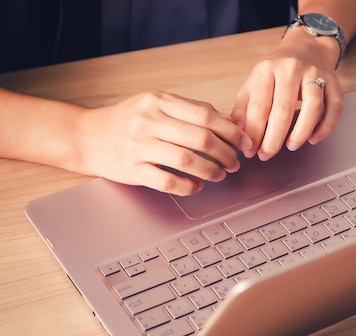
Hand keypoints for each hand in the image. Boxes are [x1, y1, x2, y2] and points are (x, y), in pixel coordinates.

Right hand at [77, 91, 252, 195]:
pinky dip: (187, 186)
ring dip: (211, 171)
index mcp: (159, 101)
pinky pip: (167, 181)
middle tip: (235, 163)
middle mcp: (149, 120)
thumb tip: (228, 122)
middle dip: (226, 154)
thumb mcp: (156, 104)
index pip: (206, 115)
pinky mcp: (132, 169)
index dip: (231, 131)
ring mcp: (139, 145)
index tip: (244, 142)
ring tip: (220, 174)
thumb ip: (190, 110)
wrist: (85, 136)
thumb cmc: (127, 120)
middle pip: (201, 138)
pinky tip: (196, 186)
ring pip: (187, 160)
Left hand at [232, 29, 343, 160]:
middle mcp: (291, 69)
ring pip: (313, 106)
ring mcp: (315, 73)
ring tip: (291, 146)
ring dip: (301, 132)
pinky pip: (335, 107)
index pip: (259, 106)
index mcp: (267, 70)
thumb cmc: (277, 71)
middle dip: (274, 139)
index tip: (250, 151)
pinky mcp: (333, 81)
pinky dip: (326, 126)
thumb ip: (244, 108)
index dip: (254, 133)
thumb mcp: (254, 83)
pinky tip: (314, 138)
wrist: (306, 47)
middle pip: (284, 109)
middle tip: (267, 155)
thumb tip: (239, 135)